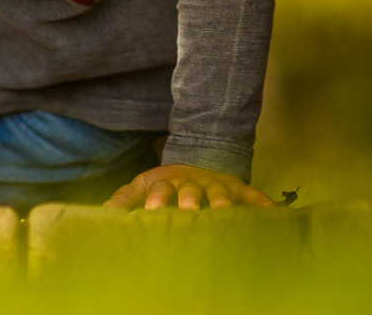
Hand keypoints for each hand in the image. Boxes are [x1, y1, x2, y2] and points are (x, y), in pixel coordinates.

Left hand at [104, 163, 275, 210]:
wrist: (195, 159)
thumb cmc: (164, 184)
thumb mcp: (141, 186)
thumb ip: (123, 198)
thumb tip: (101, 213)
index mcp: (167, 184)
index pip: (160, 190)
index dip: (156, 200)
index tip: (151, 212)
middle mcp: (192, 183)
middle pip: (191, 190)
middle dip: (189, 200)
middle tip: (188, 212)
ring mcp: (216, 184)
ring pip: (219, 191)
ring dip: (222, 201)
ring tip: (224, 212)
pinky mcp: (236, 187)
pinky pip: (250, 192)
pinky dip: (260, 200)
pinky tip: (270, 210)